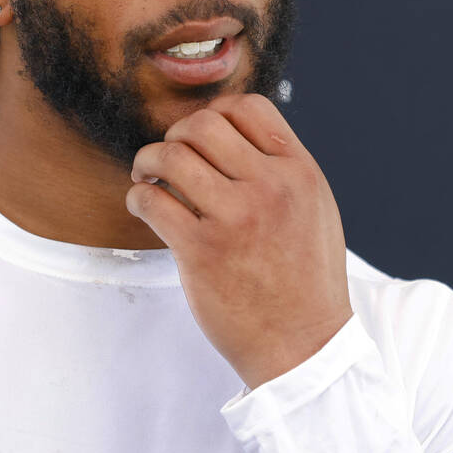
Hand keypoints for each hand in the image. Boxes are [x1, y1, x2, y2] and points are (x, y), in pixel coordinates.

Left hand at [125, 93, 352, 389]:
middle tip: (168, 160)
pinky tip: (146, 208)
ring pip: (170, 157)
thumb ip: (281, 168)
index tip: (201, 138)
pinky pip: (151, 201)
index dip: (216, 113)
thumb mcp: (314, 208)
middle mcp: (270, 188)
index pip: (249, 107)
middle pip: (203, 125)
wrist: (304, 346)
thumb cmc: (306, 279)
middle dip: (176, 136)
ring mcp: (235, 218)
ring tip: (148, 178)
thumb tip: (234, 133)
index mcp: (300, 172)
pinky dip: (138, 198)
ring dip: (147, 162)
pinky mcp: (201, 251)